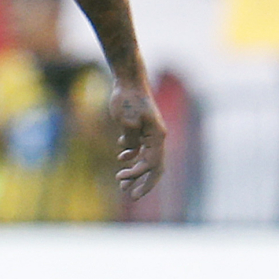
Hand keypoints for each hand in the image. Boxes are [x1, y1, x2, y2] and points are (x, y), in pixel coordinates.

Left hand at [108, 80, 166, 199]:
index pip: (153, 165)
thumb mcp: (126, 119)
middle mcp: (157, 137)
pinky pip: (139, 148)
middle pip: (154, 166)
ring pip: (145, 158)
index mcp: (157, 136)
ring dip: (135, 172)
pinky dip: (131, 156)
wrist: (128, 81)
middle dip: (143, 182)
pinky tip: (121, 158)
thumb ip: (130, 139)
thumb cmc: (127, 99)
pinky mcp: (140, 129)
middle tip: (131, 196)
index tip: (122, 180)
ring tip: (122, 184)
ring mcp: (149, 133)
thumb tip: (129, 154)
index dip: (139, 176)